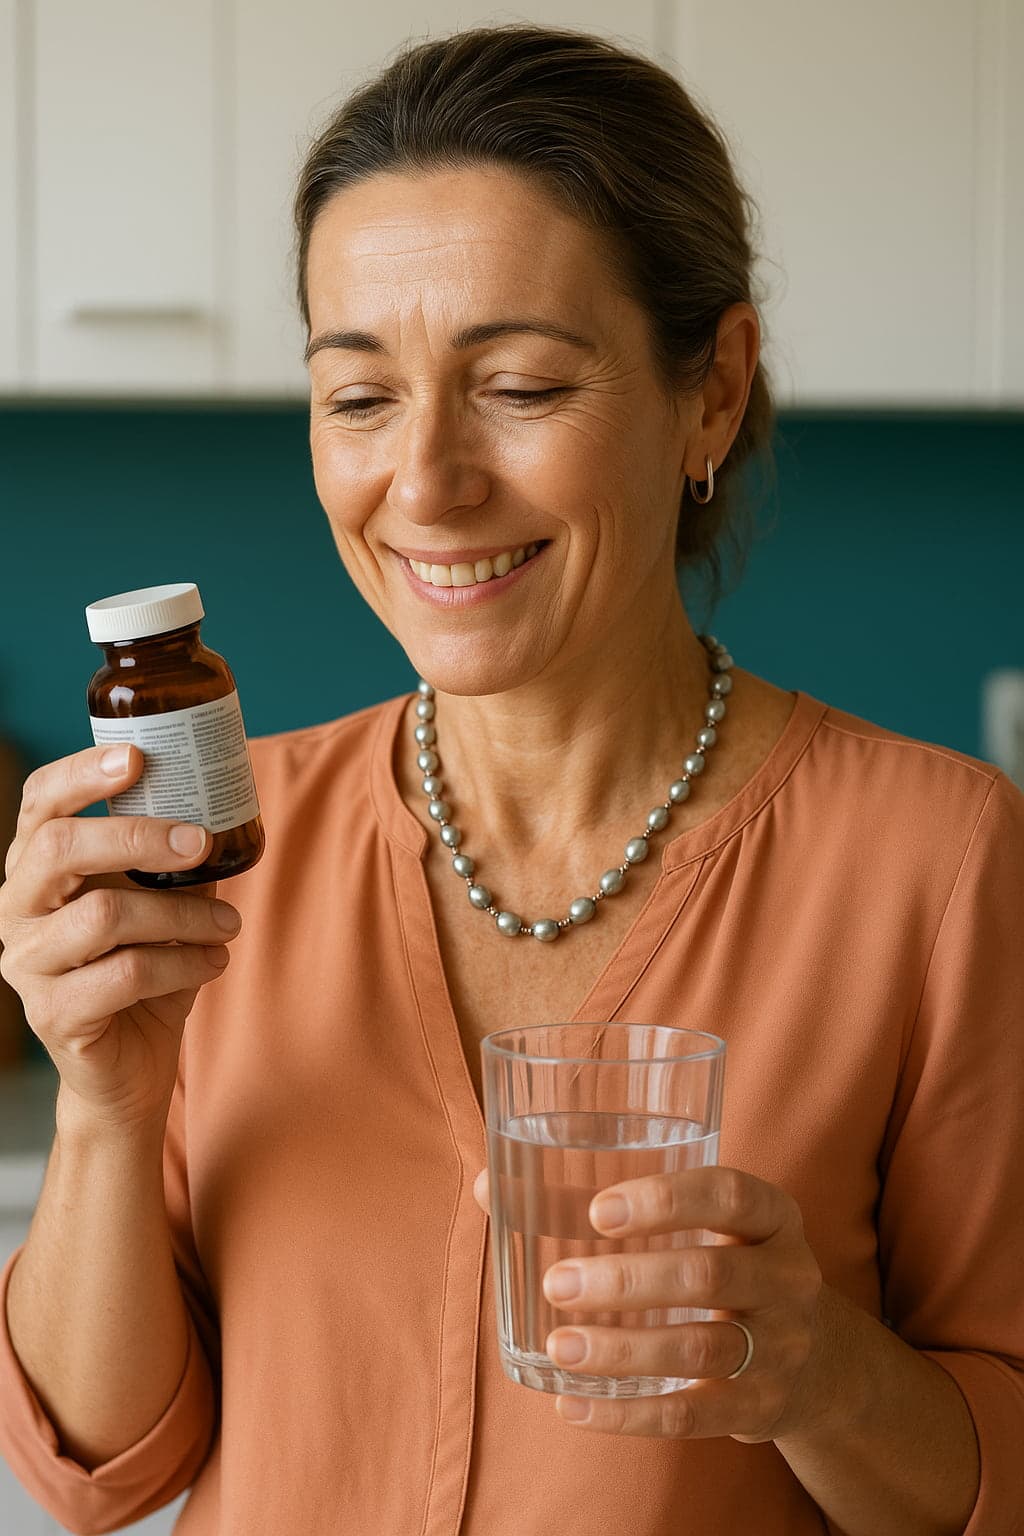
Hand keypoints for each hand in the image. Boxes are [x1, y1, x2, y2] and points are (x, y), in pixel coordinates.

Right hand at [0, 744, 243, 1131]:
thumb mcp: (163, 904)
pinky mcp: (53, 1014)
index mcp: (36, 869)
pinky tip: (212, 963)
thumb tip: (224, 810)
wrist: (130, 1066)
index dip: (80, 773)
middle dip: (138, 836)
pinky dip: (183, 964)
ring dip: (182, 915)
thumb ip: (175, 860)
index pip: (38, 803)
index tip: (137, 757)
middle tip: (201, 842)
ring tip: (228, 924)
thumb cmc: (145, 972)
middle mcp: (16, 910)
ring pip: (104, 915)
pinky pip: (125, 974)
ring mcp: (27, 964)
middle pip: (59, 848)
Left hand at [472, 1164, 824, 1439]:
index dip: (666, 1201)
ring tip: (559, 1345)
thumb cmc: (726, 1264)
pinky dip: (629, 1414)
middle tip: (558, 1283)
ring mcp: (782, 1347)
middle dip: (626, 1281)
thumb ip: (606, 1201)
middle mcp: (788, 1277)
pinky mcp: (761, 1408)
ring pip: (699, 1348)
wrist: (820, 1361)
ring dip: (621, 1350)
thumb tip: (489, 1181)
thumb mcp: (703, 1225)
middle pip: (707, 1276)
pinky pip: (693, 1414)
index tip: (599, 1212)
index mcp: (772, 1215)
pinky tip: (573, 1406)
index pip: (730, 1194)